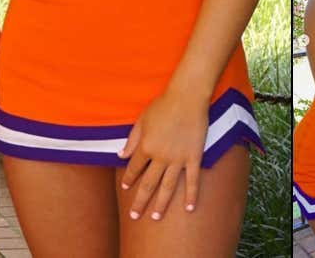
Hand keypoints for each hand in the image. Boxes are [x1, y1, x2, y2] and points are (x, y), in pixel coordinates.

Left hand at [119, 89, 208, 219]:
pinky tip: (189, 208)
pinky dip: (191, 195)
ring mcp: (178, 159)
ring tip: (156, 218)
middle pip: (148, 184)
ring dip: (161, 204)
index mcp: (145, 146)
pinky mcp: (194, 157)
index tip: (126, 189)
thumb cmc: (162, 105)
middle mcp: (160, 156)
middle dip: (140, 201)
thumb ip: (132, 140)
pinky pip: (192, 180)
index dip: (129, 179)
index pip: (134, 168)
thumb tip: (120, 155)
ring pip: (168, 187)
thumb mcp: (141, 120)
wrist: (187, 97)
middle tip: (135, 216)